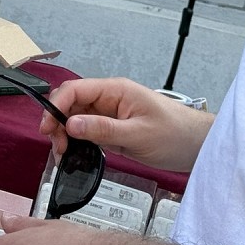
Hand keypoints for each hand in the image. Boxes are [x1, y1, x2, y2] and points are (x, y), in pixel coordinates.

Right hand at [41, 78, 213, 173]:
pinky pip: (87, 131)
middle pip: (71, 103)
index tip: (47, 127)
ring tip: (64, 154)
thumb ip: (103, 129)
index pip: (75, 90)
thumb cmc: (175, 134)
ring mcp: (110, 114)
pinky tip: (74, 154)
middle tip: (58, 147)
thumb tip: (70, 125)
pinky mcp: (113, 129)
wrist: (197, 146)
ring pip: (75, 118)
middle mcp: (109, 99)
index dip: (56, 106)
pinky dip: (76, 141)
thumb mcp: (138, 134)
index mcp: (115, 90)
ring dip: (64, 134)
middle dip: (57, 122)